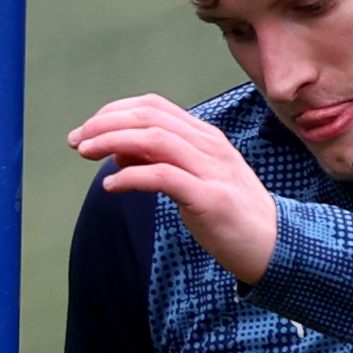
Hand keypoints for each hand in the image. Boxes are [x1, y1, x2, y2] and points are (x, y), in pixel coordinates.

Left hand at [71, 94, 279, 284]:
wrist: (275, 245)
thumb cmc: (230, 215)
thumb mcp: (193, 181)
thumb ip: (159, 163)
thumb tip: (119, 152)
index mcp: (204, 136)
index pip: (153, 106)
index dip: (114, 112)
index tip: (87, 130)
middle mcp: (208, 145)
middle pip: (148, 117)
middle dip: (104, 124)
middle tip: (76, 141)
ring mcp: (211, 170)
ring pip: (153, 139)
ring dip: (111, 142)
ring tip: (86, 154)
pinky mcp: (210, 198)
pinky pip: (163, 177)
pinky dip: (131, 177)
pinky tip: (112, 186)